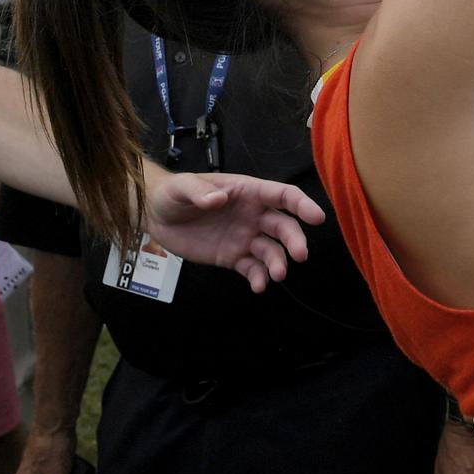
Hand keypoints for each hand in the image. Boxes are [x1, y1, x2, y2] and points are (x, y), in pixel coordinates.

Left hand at [145, 171, 327, 290]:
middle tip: (300, 255)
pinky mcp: (233, 257)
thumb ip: (199, 192)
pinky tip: (259, 286)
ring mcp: (245, 237)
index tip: (316, 217)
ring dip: (278, 263)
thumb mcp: (182, 187)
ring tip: (276, 276)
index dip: (302, 204)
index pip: (282, 195)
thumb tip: (218, 200)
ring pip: (271, 250)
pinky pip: (252, 269)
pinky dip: (259, 278)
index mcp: (247, 192)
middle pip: (283, 226)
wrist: (157, 216)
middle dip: (294, 240)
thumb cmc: (173, 193)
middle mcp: (253, 215)